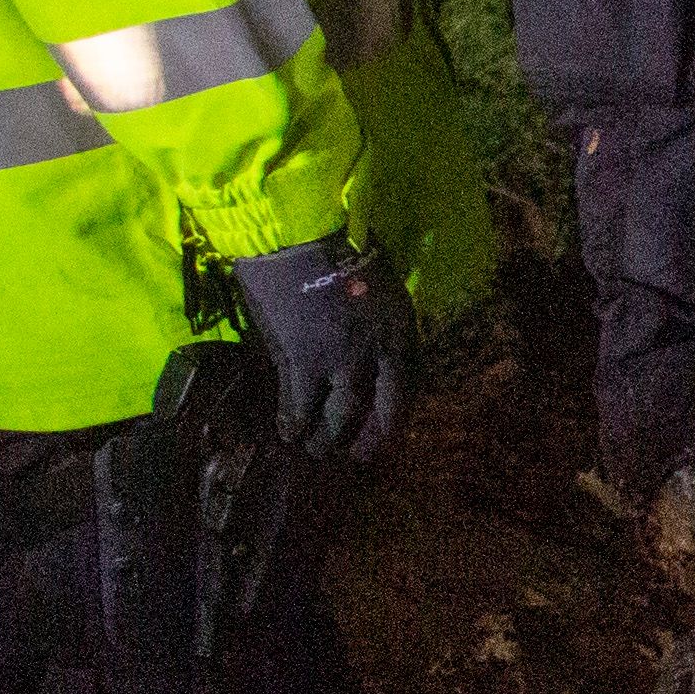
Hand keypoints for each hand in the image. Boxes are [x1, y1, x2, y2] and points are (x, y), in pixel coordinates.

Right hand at [230, 234, 415, 462]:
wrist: (302, 237)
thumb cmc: (340, 248)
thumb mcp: (379, 285)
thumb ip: (375, 321)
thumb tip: (364, 348)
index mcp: (401, 331)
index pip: (407, 387)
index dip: (396, 417)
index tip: (389, 438)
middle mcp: (377, 355)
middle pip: (374, 409)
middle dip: (363, 439)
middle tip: (353, 456)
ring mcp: (339, 363)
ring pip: (335, 417)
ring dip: (324, 437)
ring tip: (316, 450)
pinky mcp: (301, 363)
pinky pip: (298, 405)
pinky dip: (292, 421)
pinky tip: (288, 433)